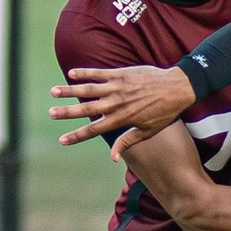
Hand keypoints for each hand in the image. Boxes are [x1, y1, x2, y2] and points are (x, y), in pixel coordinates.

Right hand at [49, 65, 195, 157]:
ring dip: (70, 90)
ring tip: (53, 92)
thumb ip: (127, 142)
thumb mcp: (148, 131)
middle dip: (67, 112)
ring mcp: (118, 87)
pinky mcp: (122, 73)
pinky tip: (71, 73)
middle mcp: (117, 103)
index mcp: (122, 119)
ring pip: (89, 89)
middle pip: (87, 109)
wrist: (178, 88)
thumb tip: (113, 158)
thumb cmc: (165, 112)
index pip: (95, 130)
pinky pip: (100, 73)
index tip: (62, 140)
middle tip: (51, 113)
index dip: (77, 135)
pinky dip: (85, 73)